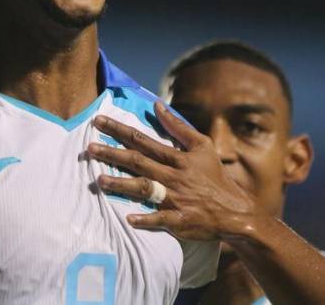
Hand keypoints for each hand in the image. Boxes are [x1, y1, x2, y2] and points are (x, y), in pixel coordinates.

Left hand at [86, 102, 260, 240]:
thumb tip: (157, 105)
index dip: (119, 129)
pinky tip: (129, 218)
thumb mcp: (202, 146)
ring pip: (144, 188)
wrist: (235, 212)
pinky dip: (146, 219)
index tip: (98, 121)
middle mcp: (173, 176)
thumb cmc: (214, 177)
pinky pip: (160, 219)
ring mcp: (175, 198)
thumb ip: (177, 126)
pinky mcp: (179, 220)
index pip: (142, 140)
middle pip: (137, 162)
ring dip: (121, 184)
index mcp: (177, 158)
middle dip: (112, 154)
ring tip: (99, 180)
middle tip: (89, 148)